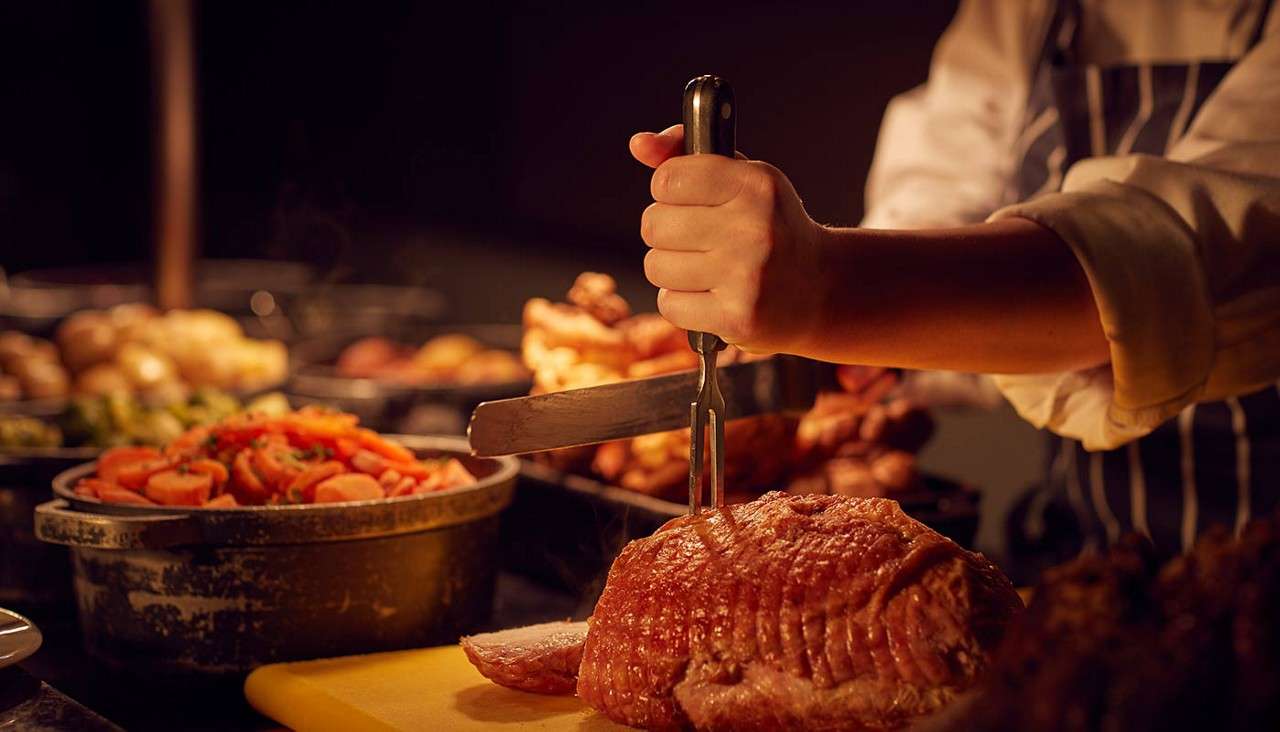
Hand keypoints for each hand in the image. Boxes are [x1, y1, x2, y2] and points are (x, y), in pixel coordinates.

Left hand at [630, 125, 827, 353]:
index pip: (668, 179)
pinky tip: (710, 295)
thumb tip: (639, 143)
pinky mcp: (735, 317)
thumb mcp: (742, 178)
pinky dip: (682, 302)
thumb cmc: (770, 227)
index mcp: (755, 185)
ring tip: (705, 268)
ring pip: (656, 267)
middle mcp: (753, 228)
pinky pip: (669, 305)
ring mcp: (746, 276)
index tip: (690, 200)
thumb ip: (686, 155)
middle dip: (667, 232)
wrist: (819, 288)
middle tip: (698, 239)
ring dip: (671, 270)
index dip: (669, 191)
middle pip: (654, 225)